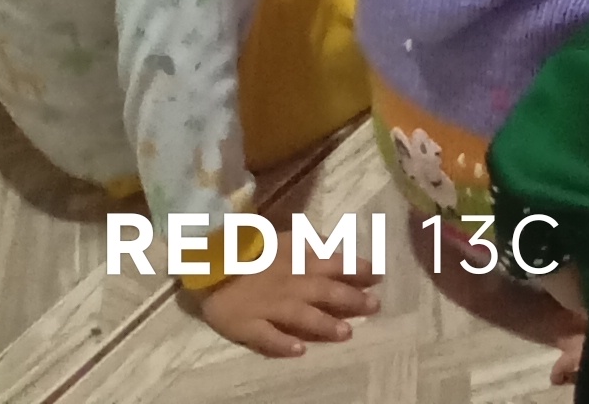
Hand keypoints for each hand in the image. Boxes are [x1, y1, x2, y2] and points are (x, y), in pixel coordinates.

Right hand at [188, 258, 379, 355]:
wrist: (209, 263)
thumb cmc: (250, 248)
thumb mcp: (285, 236)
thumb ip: (311, 242)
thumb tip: (335, 246)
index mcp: (298, 259)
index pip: (335, 264)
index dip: (358, 270)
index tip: (379, 276)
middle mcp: (289, 283)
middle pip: (324, 292)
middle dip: (352, 299)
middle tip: (375, 306)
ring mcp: (269, 307)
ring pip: (301, 317)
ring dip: (325, 325)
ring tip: (346, 333)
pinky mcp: (248, 326)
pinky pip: (267, 337)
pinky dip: (283, 344)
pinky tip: (299, 351)